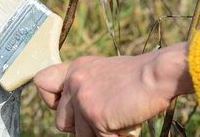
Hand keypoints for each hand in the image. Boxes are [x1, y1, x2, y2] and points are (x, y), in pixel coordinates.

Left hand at [34, 42, 193, 135]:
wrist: (157, 74)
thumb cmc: (138, 77)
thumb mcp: (102, 72)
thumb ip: (85, 85)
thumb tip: (74, 111)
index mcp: (75, 68)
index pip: (41, 82)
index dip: (51, 100)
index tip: (66, 106)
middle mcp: (74, 81)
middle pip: (61, 122)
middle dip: (81, 127)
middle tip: (103, 119)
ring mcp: (83, 98)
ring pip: (80, 136)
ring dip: (100, 134)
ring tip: (119, 120)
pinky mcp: (95, 115)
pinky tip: (127, 124)